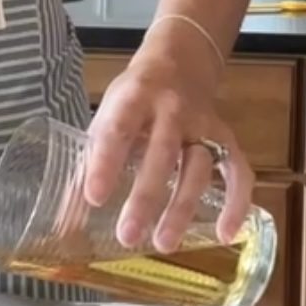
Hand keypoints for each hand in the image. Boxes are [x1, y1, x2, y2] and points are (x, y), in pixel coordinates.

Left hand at [84, 45, 253, 252]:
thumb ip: (91, 159)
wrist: (180, 62)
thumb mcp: (108, 114)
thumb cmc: (135, 98)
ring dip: (182, 208)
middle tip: (128, 236)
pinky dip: (236, 202)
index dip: (105, 164)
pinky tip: (226, 234)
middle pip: (161, 155)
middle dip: (145, 198)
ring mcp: (202, 125)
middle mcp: (171, 110)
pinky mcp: (225, 138)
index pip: (118, 130)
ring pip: (197, 168)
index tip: (93, 199)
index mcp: (134, 98)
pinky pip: (238, 171)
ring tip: (164, 244)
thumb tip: (67, 216)